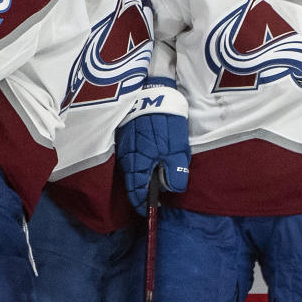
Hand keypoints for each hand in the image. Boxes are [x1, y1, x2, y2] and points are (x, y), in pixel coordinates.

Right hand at [116, 79, 189, 215]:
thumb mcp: (178, 147)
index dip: (143, 203)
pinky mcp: (123, 134)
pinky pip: (127, 157)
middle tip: (150, 198)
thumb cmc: (167, 120)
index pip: (137, 191)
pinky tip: (142, 164)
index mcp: (140, 163)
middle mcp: (128, 157)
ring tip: (147, 183)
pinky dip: (134, 165)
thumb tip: (172, 190)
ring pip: (128, 169)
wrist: (152, 90)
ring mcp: (124, 145)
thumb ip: (175, 170)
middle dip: (139, 192)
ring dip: (137, 178)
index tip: (149, 210)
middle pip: (131, 181)